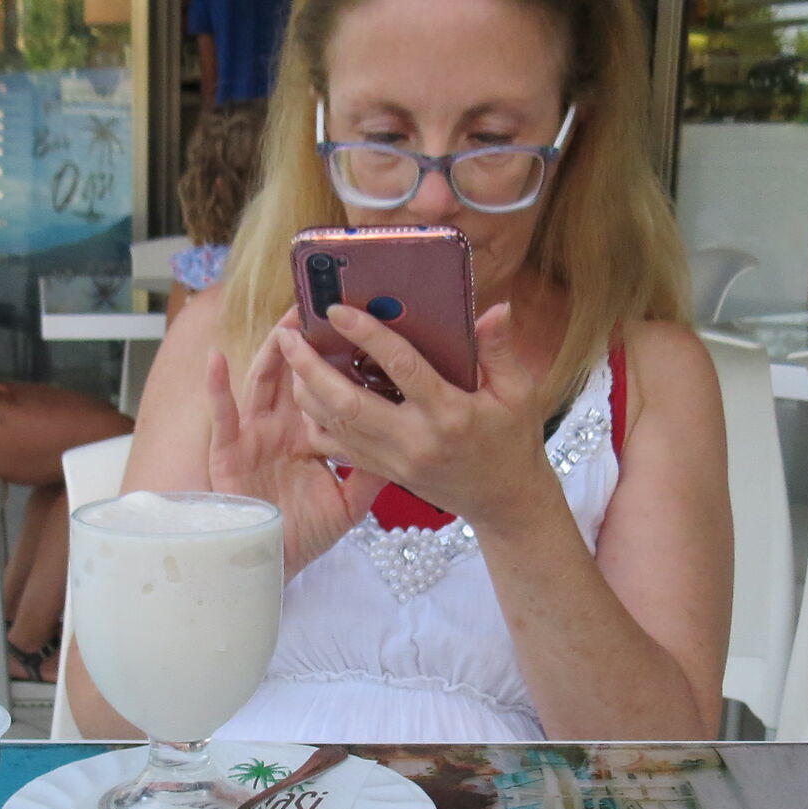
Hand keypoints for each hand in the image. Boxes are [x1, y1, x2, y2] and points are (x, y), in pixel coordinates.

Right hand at [207, 309, 383, 575]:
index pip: (328, 387)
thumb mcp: (349, 503)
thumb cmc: (305, 534)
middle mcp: (282, 426)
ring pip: (264, 381)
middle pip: (297, 372)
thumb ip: (373, 471)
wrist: (269, 564)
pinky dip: (217, 386)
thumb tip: (409, 441)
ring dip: (274, 349)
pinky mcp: (228, 451)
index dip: (340, 359)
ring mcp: (254, 434)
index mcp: (311, 433)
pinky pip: (222, 415)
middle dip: (310, 339)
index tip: (361, 329)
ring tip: (289, 320)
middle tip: (327, 304)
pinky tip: (218, 358)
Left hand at [276, 302, 554, 528]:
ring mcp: (394, 460)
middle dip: (311, 367)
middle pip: (348, 402)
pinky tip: (306, 396)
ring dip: (306, 391)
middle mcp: (414, 439)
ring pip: (334, 426)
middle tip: (289, 335)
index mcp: (449, 413)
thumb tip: (497, 308)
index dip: (367, 335)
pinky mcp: (383, 472)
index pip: (401, 368)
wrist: (502, 500)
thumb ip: (500, 350)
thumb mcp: (518, 393)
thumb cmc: (511, 439)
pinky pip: (337, 448)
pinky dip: (315, 421)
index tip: (337, 310)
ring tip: (290, 357)